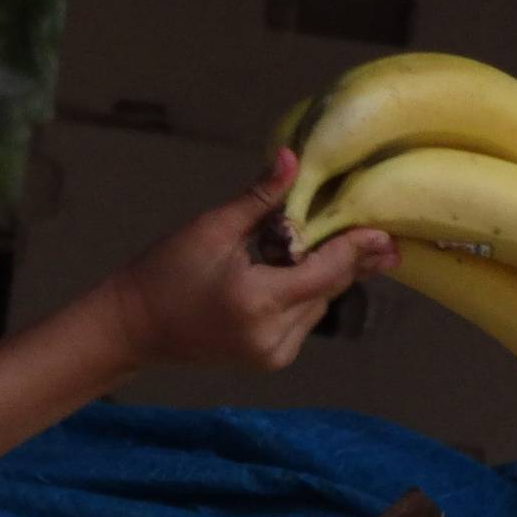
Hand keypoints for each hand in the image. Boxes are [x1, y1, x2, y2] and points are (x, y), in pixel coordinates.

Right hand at [111, 148, 398, 371]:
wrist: (134, 328)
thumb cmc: (164, 274)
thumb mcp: (211, 230)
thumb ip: (259, 199)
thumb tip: (291, 157)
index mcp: (257, 302)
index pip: (326, 271)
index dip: (357, 247)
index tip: (383, 227)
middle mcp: (271, 336)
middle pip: (329, 289)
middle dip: (348, 259)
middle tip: (380, 234)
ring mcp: (271, 353)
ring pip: (320, 305)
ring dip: (325, 275)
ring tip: (332, 244)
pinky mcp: (268, 359)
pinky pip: (303, 320)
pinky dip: (305, 295)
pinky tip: (297, 273)